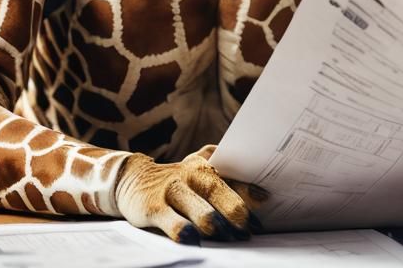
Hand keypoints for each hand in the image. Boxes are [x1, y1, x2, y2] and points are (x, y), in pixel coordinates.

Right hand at [114, 145, 266, 243]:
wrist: (134, 179)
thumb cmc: (179, 182)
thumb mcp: (201, 175)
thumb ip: (227, 181)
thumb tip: (263, 197)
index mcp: (206, 164)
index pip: (233, 175)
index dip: (251, 189)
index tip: (267, 201)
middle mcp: (190, 172)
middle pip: (216, 187)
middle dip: (234, 207)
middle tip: (247, 226)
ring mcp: (171, 188)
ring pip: (194, 203)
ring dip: (210, 219)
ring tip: (225, 234)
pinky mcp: (153, 206)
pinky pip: (168, 218)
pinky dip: (180, 228)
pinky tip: (190, 238)